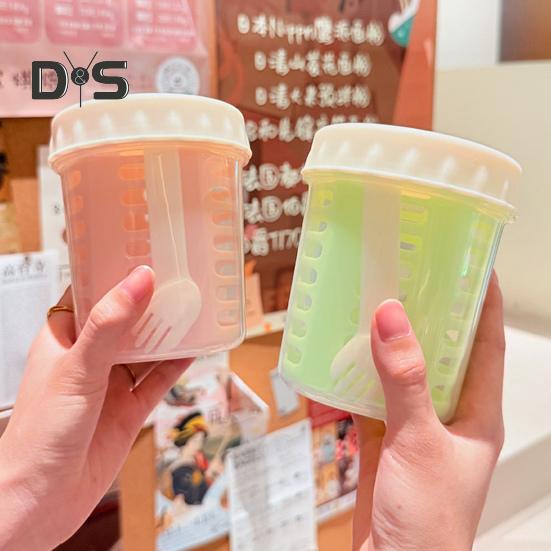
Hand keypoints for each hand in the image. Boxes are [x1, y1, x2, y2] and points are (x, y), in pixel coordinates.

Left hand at [0, 266, 191, 550]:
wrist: (41, 502)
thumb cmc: (39, 435)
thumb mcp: (78, 369)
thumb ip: (110, 325)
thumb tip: (139, 280)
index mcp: (64, 338)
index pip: (90, 293)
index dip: (114, 272)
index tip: (141, 251)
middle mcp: (89, 358)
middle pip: (126, 319)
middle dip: (151, 301)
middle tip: (179, 275)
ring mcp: (111, 383)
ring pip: (147, 348)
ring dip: (169, 331)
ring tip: (194, 305)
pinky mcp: (129, 409)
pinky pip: (159, 379)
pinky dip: (178, 363)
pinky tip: (196, 347)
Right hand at [353, 272, 504, 550]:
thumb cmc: (428, 519)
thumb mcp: (420, 441)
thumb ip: (404, 380)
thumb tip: (391, 316)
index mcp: (477, 412)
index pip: (487, 344)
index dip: (483, 304)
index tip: (471, 266)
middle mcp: (449, 414)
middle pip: (443, 352)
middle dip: (430, 314)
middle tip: (409, 274)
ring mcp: (416, 425)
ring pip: (404, 371)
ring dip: (389, 341)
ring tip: (372, 302)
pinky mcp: (386, 437)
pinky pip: (373, 393)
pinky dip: (358, 372)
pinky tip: (342, 352)